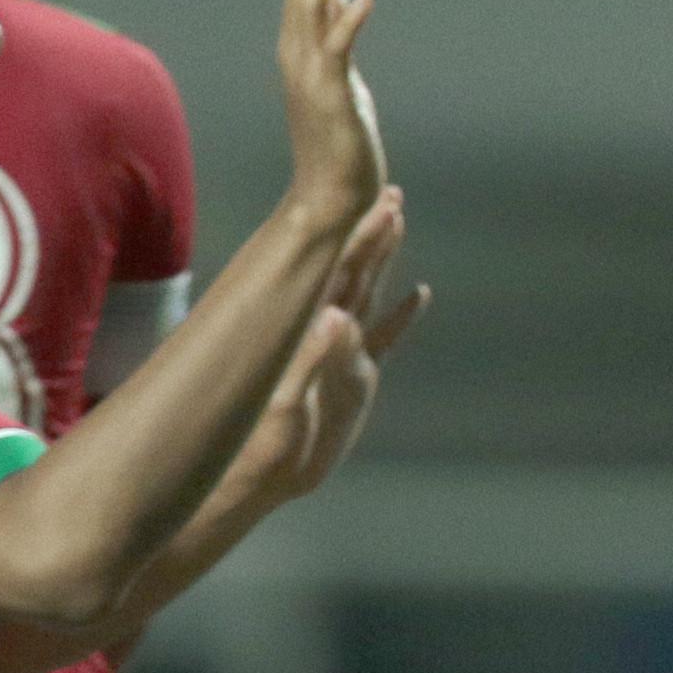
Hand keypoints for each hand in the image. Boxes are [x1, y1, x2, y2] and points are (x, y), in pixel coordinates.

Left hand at [246, 191, 423, 504]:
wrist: (254, 478)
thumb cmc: (261, 446)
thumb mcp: (288, 406)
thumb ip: (313, 361)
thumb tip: (337, 316)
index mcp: (310, 332)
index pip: (339, 272)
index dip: (359, 235)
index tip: (378, 200)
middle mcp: (327, 335)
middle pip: (354, 271)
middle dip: (373, 232)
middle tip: (392, 193)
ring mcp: (343, 355)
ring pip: (368, 293)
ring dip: (382, 259)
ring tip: (397, 222)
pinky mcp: (355, 380)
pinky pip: (384, 339)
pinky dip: (402, 317)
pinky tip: (418, 296)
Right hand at [269, 0, 385, 221]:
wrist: (330, 197)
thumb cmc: (338, 140)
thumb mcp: (342, 75)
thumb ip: (337, 32)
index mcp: (300, 48)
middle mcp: (297, 55)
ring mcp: (310, 75)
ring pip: (313, 7)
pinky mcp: (331, 96)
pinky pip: (338, 51)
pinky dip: (349, 21)